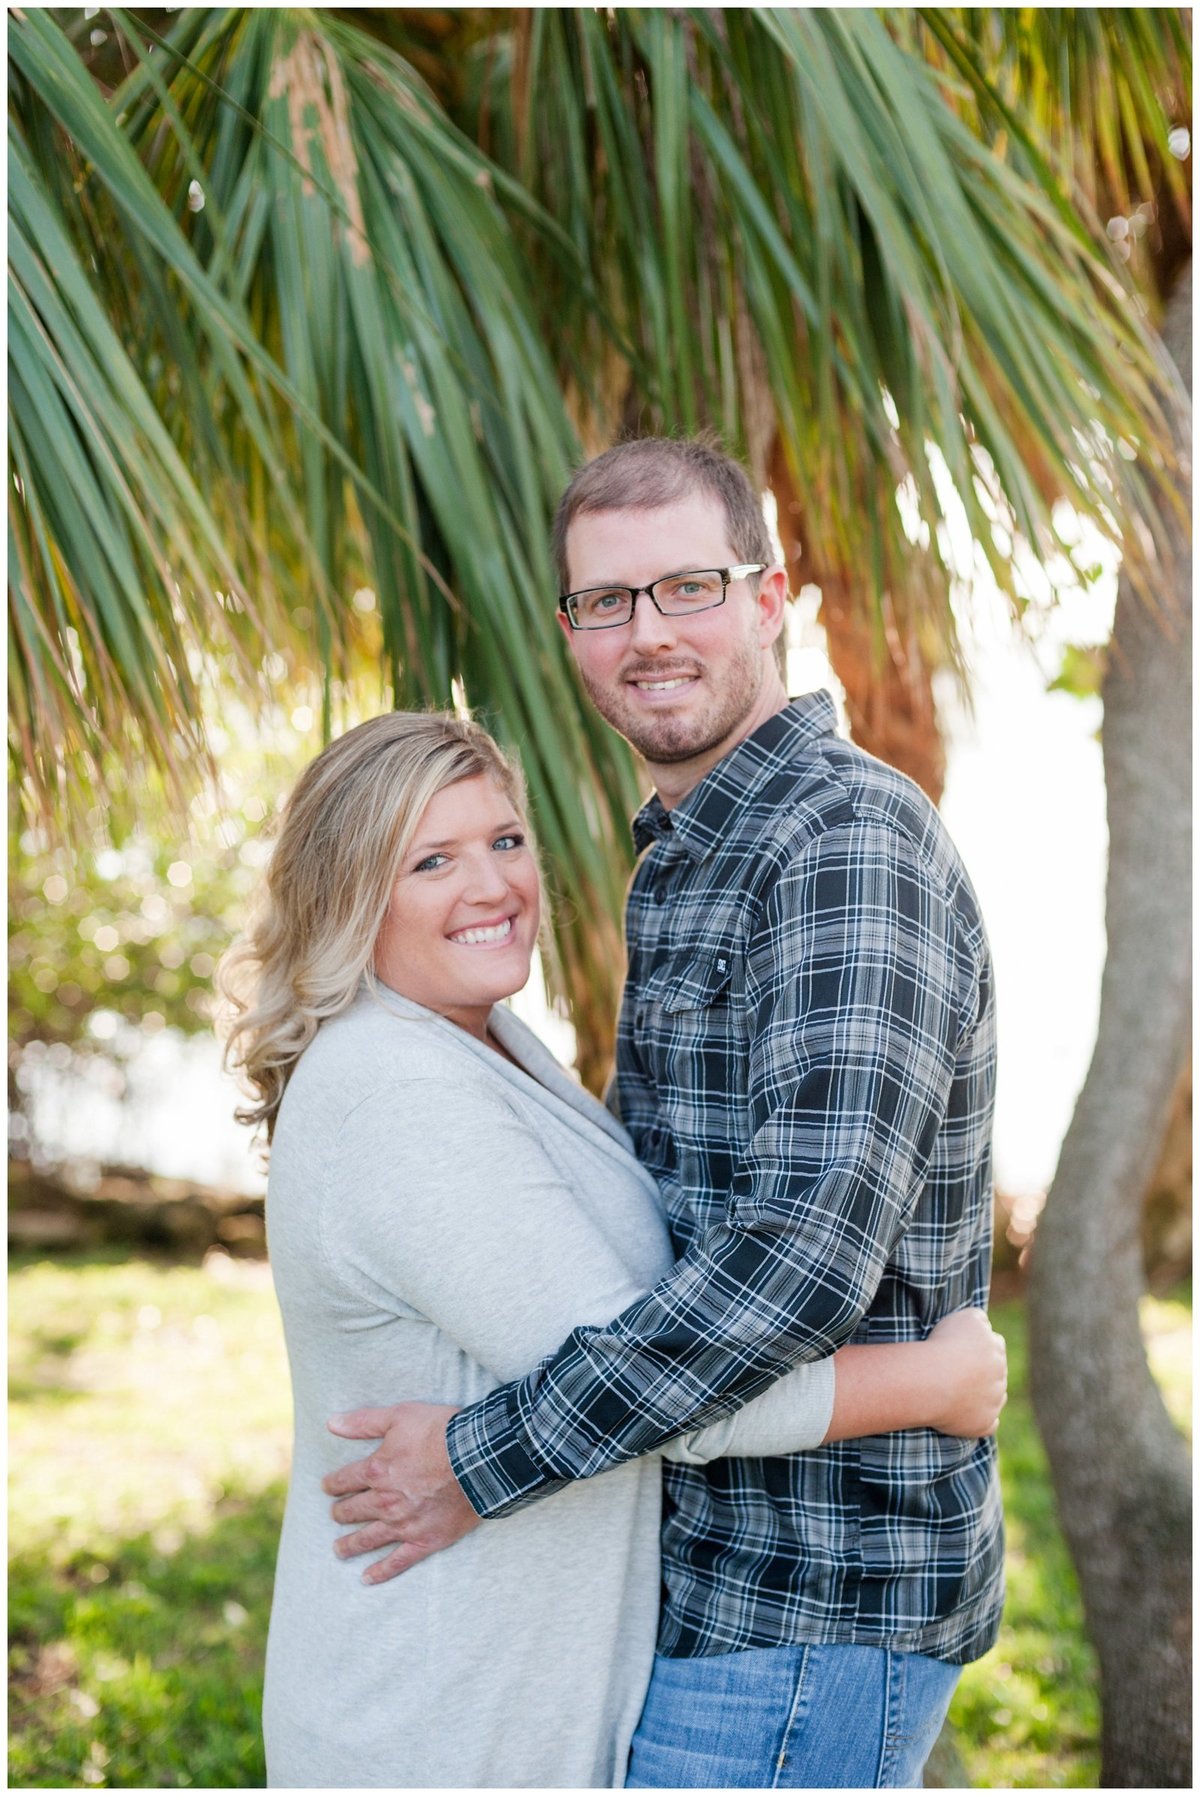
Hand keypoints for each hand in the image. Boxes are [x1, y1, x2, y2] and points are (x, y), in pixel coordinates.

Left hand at [322, 1402, 481, 1583]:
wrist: (480, 1458)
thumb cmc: (440, 1432)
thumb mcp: (399, 1416)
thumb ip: (363, 1422)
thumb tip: (331, 1423)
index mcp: (376, 1471)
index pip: (345, 1480)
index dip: (333, 1484)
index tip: (328, 1487)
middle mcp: (385, 1502)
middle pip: (353, 1511)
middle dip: (340, 1512)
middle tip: (335, 1515)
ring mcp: (404, 1524)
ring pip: (368, 1539)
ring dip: (350, 1545)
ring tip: (339, 1550)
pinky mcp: (425, 1540)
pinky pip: (397, 1561)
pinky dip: (381, 1571)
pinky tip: (367, 1578)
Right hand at [924, 1308, 1007, 1437]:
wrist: (935, 1380)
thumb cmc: (946, 1345)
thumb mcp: (966, 1317)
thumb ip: (980, 1318)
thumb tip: (986, 1325)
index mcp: (997, 1350)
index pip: (995, 1343)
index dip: (978, 1344)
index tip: (962, 1347)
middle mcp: (1001, 1377)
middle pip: (996, 1371)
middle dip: (982, 1370)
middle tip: (955, 1369)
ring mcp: (994, 1402)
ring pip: (995, 1397)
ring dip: (982, 1395)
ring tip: (955, 1391)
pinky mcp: (985, 1424)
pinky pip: (989, 1424)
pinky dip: (980, 1420)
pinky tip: (966, 1415)